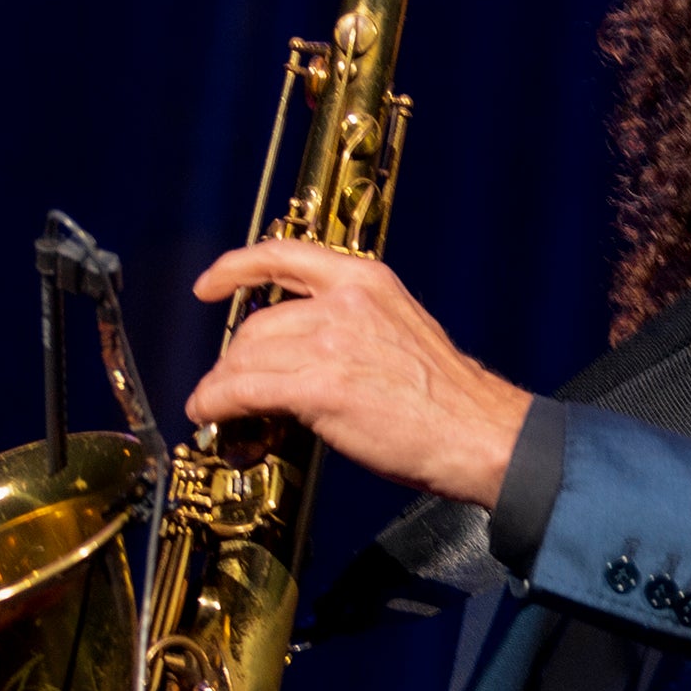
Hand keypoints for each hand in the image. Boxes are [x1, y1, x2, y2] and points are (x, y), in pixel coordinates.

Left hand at [186, 242, 531, 505]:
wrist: (480, 434)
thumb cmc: (447, 399)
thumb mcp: (399, 333)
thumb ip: (349, 329)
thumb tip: (296, 355)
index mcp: (366, 282)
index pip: (285, 256)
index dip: (236, 268)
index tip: (210, 284)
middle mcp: (346, 303)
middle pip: (259, 323)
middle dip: (233, 358)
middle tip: (225, 383)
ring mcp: (332, 343)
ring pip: (247, 358)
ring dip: (220, 385)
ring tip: (212, 405)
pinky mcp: (322, 387)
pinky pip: (246, 389)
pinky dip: (218, 402)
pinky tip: (210, 413)